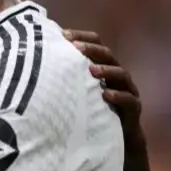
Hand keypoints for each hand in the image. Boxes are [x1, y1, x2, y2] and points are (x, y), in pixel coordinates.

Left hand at [62, 29, 145, 149]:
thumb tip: (37, 59)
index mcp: (104, 64)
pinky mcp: (133, 109)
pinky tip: (105, 95)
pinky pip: (129, 100)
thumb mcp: (78, 87)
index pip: (97, 43)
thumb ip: (67, 73)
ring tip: (92, 69)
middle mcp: (116, 74)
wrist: (117, 135)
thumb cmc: (92, 107)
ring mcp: (127, 90)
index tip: (64, 34)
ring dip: (106, 70)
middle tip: (76, 47)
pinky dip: (118, 96)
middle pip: (108, 55)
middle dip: (92, 49)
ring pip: (121, 74)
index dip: (82, 36)